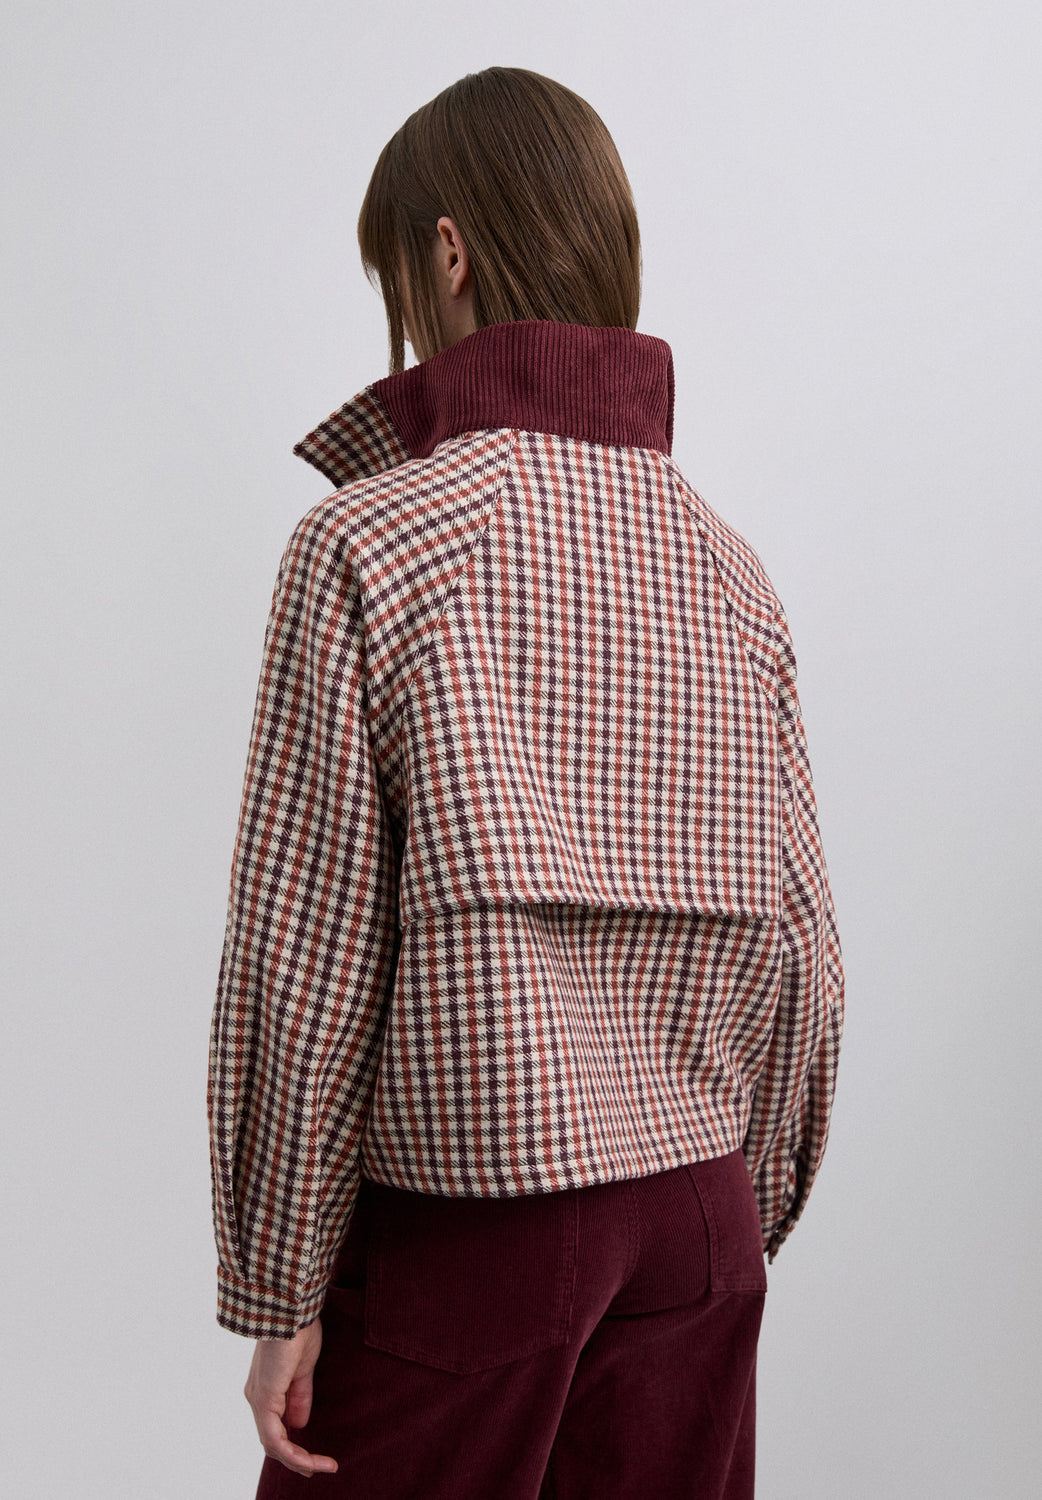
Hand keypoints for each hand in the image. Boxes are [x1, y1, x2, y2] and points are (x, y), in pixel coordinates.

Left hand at [244, 1316, 338, 1477]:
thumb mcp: (304, 1368)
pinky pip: (275, 1438)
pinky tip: (310, 1460)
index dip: (294, 1447)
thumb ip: (300, 1395)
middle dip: (297, 1459)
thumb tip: (299, 1425)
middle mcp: (257, 1397)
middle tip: (320, 1468)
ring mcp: (258, 1399)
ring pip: (273, 1444)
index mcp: (266, 1388)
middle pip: (272, 1441)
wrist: (290, 1308)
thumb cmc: (299, 1329)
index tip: (316, 1459)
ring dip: (298, 1460)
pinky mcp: (264, 1398)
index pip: (275, 1428)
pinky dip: (292, 1453)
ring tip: (322, 1467)